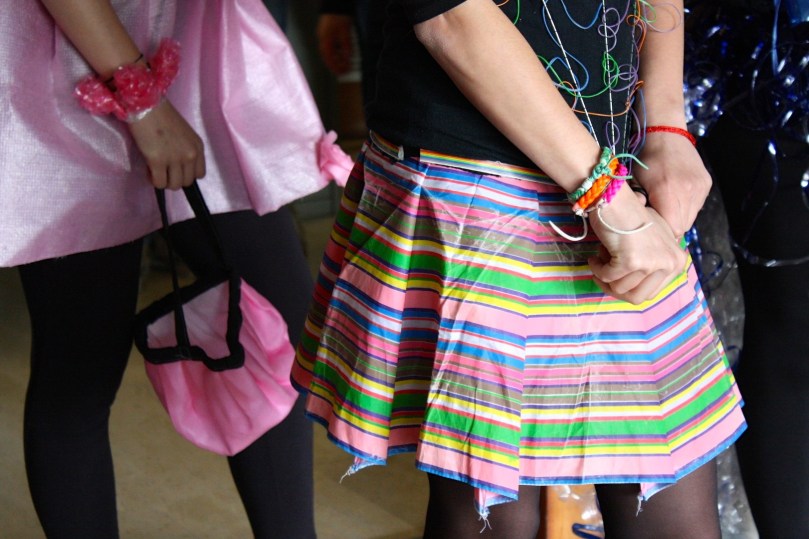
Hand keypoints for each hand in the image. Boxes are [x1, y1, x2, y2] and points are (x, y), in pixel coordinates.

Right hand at [127, 100, 205, 189]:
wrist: (146, 105)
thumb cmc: (163, 116)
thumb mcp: (184, 134)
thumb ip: (185, 150)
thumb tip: (178, 168)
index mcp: (198, 147)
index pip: (199, 174)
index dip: (186, 174)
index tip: (176, 169)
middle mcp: (190, 154)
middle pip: (186, 182)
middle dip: (174, 179)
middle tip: (163, 169)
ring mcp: (175, 159)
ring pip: (174, 185)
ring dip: (164, 181)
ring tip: (155, 169)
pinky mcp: (158, 161)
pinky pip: (159, 183)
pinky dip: (153, 180)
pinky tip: (149, 169)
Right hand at [317, 14, 354, 75]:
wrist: (336, 4)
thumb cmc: (339, 16)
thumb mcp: (345, 32)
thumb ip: (346, 46)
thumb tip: (347, 57)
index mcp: (325, 40)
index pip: (329, 58)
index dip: (335, 67)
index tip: (342, 72)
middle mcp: (323, 39)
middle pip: (328, 57)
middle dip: (336, 65)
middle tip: (343, 71)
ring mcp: (324, 36)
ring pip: (329, 52)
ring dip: (336, 59)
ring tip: (344, 65)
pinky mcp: (327, 33)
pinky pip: (330, 46)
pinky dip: (336, 52)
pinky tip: (342, 55)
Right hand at [587, 185, 686, 304]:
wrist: (616, 200)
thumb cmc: (631, 217)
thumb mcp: (653, 241)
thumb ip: (654, 262)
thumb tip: (640, 286)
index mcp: (677, 261)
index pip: (651, 293)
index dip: (629, 289)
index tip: (616, 279)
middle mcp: (669, 264)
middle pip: (637, 298)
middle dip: (616, 289)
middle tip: (603, 276)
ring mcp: (651, 263)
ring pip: (620, 290)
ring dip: (605, 277)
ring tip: (601, 258)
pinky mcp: (632, 261)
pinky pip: (607, 277)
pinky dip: (597, 269)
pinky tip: (594, 256)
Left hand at [633, 132, 711, 238]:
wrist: (664, 133)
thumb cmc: (644, 159)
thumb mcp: (635, 183)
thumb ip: (641, 207)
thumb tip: (644, 228)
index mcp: (667, 192)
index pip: (672, 229)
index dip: (661, 232)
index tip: (651, 227)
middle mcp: (689, 191)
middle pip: (682, 226)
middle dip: (669, 226)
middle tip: (656, 218)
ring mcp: (700, 188)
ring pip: (690, 217)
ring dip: (678, 217)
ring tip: (664, 206)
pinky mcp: (706, 183)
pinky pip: (696, 205)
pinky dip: (685, 206)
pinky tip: (675, 197)